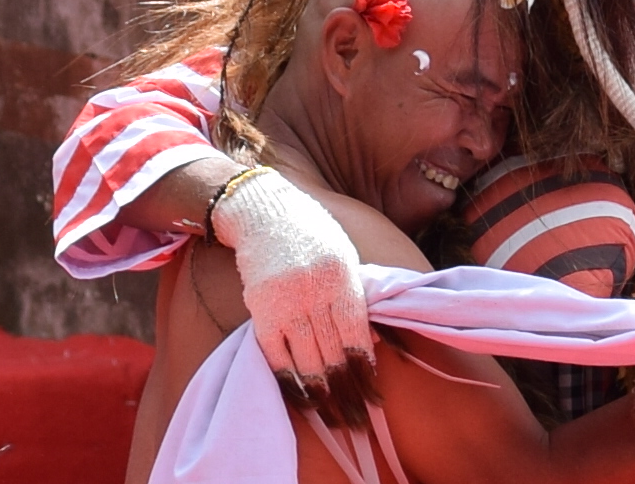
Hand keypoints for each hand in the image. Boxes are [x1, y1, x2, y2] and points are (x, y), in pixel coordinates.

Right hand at [211, 168, 373, 418]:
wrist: (265, 213)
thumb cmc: (315, 234)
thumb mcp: (346, 257)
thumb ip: (357, 297)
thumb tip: (375, 342)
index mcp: (341, 278)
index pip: (357, 335)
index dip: (366, 371)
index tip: (374, 398)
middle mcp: (313, 292)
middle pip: (333, 354)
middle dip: (347, 391)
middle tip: (358, 422)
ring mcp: (284, 302)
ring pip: (306, 359)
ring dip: (322, 395)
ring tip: (335, 419)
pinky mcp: (259, 310)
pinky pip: (274, 355)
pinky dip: (289, 381)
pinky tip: (303, 401)